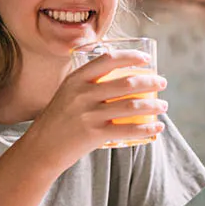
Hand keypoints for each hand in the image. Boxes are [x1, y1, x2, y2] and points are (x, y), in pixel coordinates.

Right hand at [24, 49, 167, 169]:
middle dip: (150, 81)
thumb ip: (87, 83)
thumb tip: (119, 75)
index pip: (108, 60)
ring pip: (131, 106)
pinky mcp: (94, 135)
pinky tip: (157, 127)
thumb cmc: (58, 120)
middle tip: (162, 82)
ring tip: (163, 106)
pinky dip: (147, 128)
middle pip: (126, 83)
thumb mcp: (66, 93)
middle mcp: (81, 94)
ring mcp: (88, 115)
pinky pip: (127, 130)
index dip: (131, 57)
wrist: (41, 148)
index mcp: (75, 79)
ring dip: (153, 105)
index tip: (146, 60)